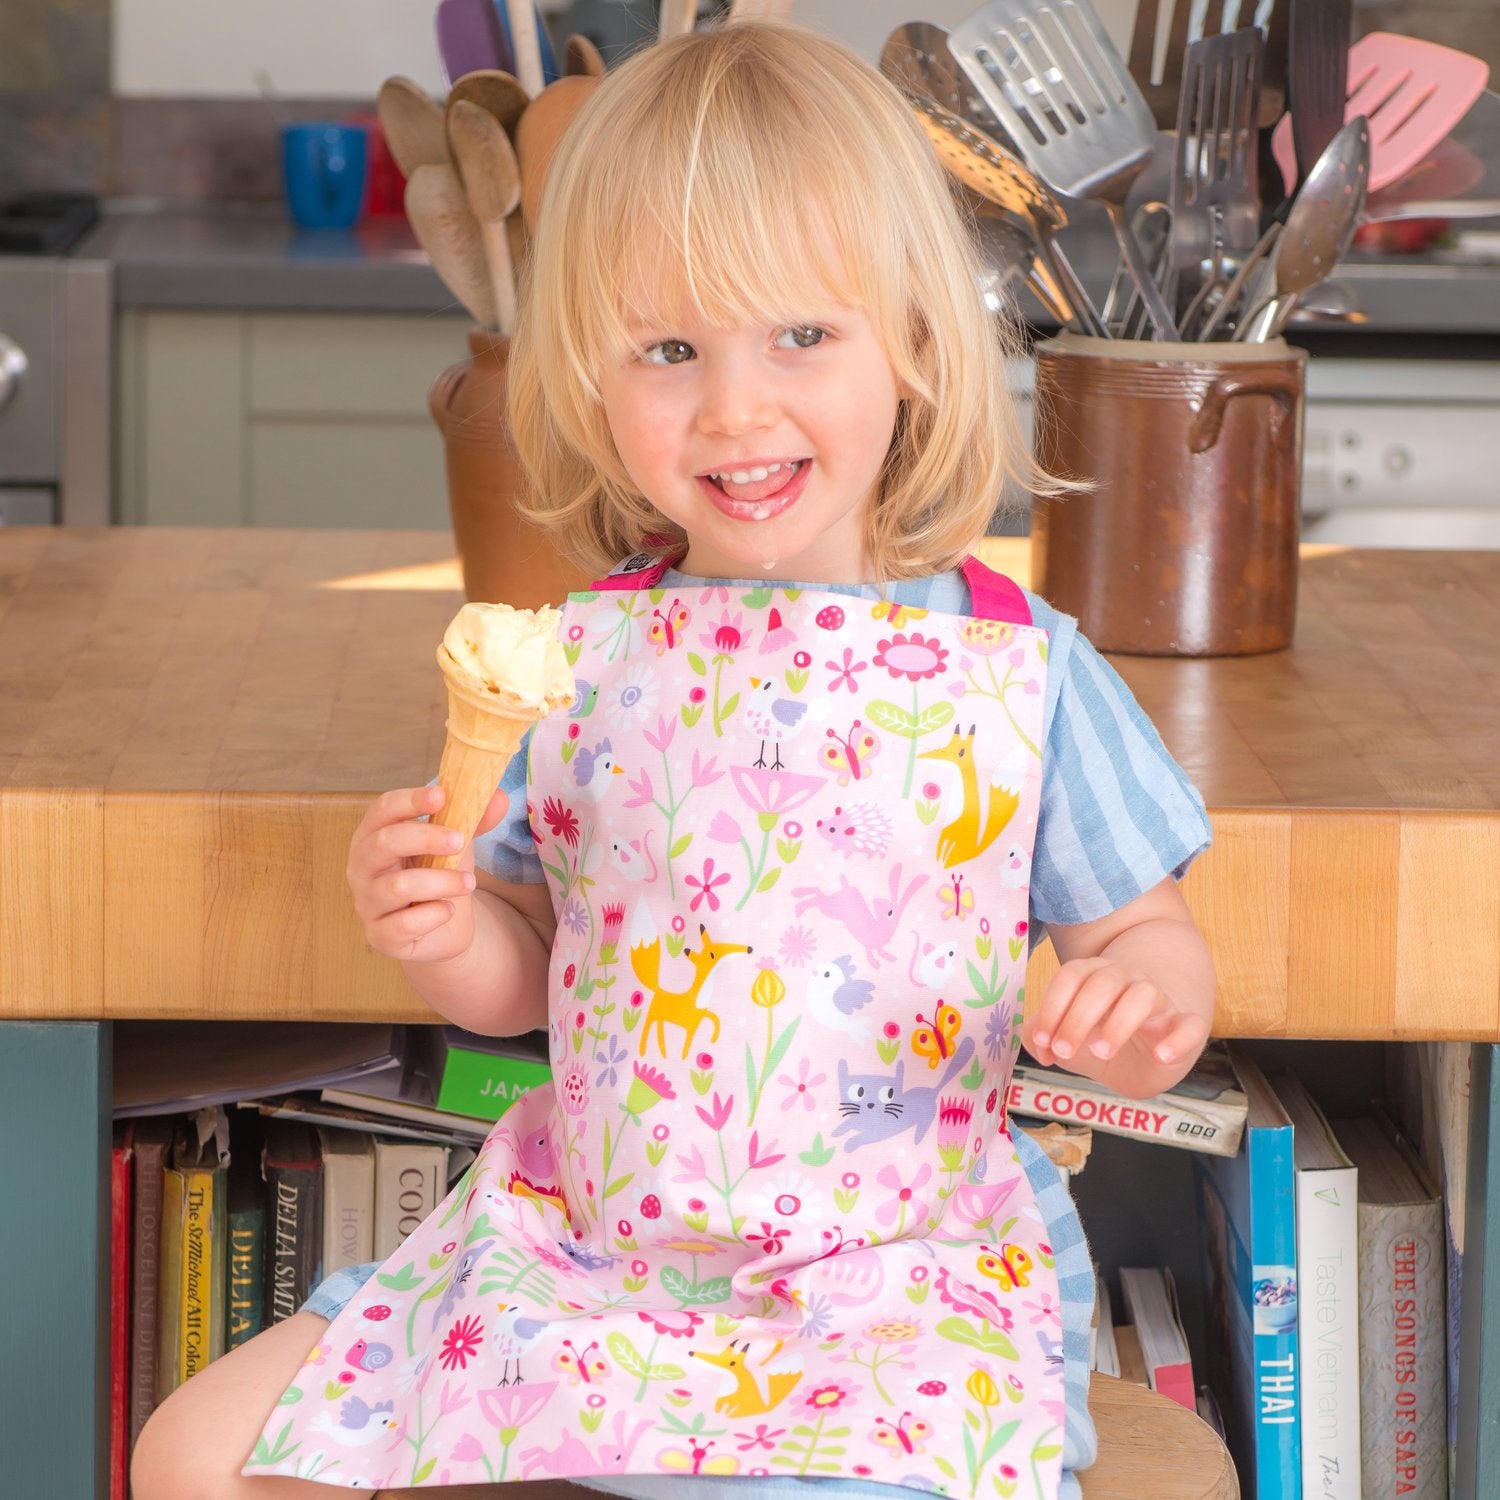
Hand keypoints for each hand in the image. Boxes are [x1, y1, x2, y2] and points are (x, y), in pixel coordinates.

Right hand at [346, 784, 507, 964]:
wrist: (442, 925)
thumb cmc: (440, 872)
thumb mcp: (458, 841)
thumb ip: (476, 818)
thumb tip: (500, 798)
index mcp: (374, 834)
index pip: (383, 809)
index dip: (410, 800)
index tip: (441, 796)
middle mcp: (362, 867)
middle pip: (384, 842)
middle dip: (426, 837)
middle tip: (460, 840)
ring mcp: (367, 903)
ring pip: (398, 886)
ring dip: (441, 881)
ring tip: (469, 882)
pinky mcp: (380, 935)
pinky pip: (403, 924)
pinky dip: (433, 914)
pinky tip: (448, 910)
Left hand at [1021, 955, 1210, 1095]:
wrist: (1151, 1053)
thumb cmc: (1104, 1037)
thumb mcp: (1070, 1040)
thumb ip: (1043, 1037)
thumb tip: (1031, 1041)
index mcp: (1094, 977)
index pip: (1071, 976)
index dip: (1052, 1006)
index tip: (1043, 1041)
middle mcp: (1127, 981)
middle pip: (1102, 983)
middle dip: (1078, 1017)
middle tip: (1064, 1052)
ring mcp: (1160, 1002)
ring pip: (1144, 994)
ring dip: (1120, 1022)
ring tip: (1101, 1051)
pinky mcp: (1186, 1026)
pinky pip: (1191, 1025)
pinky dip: (1179, 1038)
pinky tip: (1162, 1055)